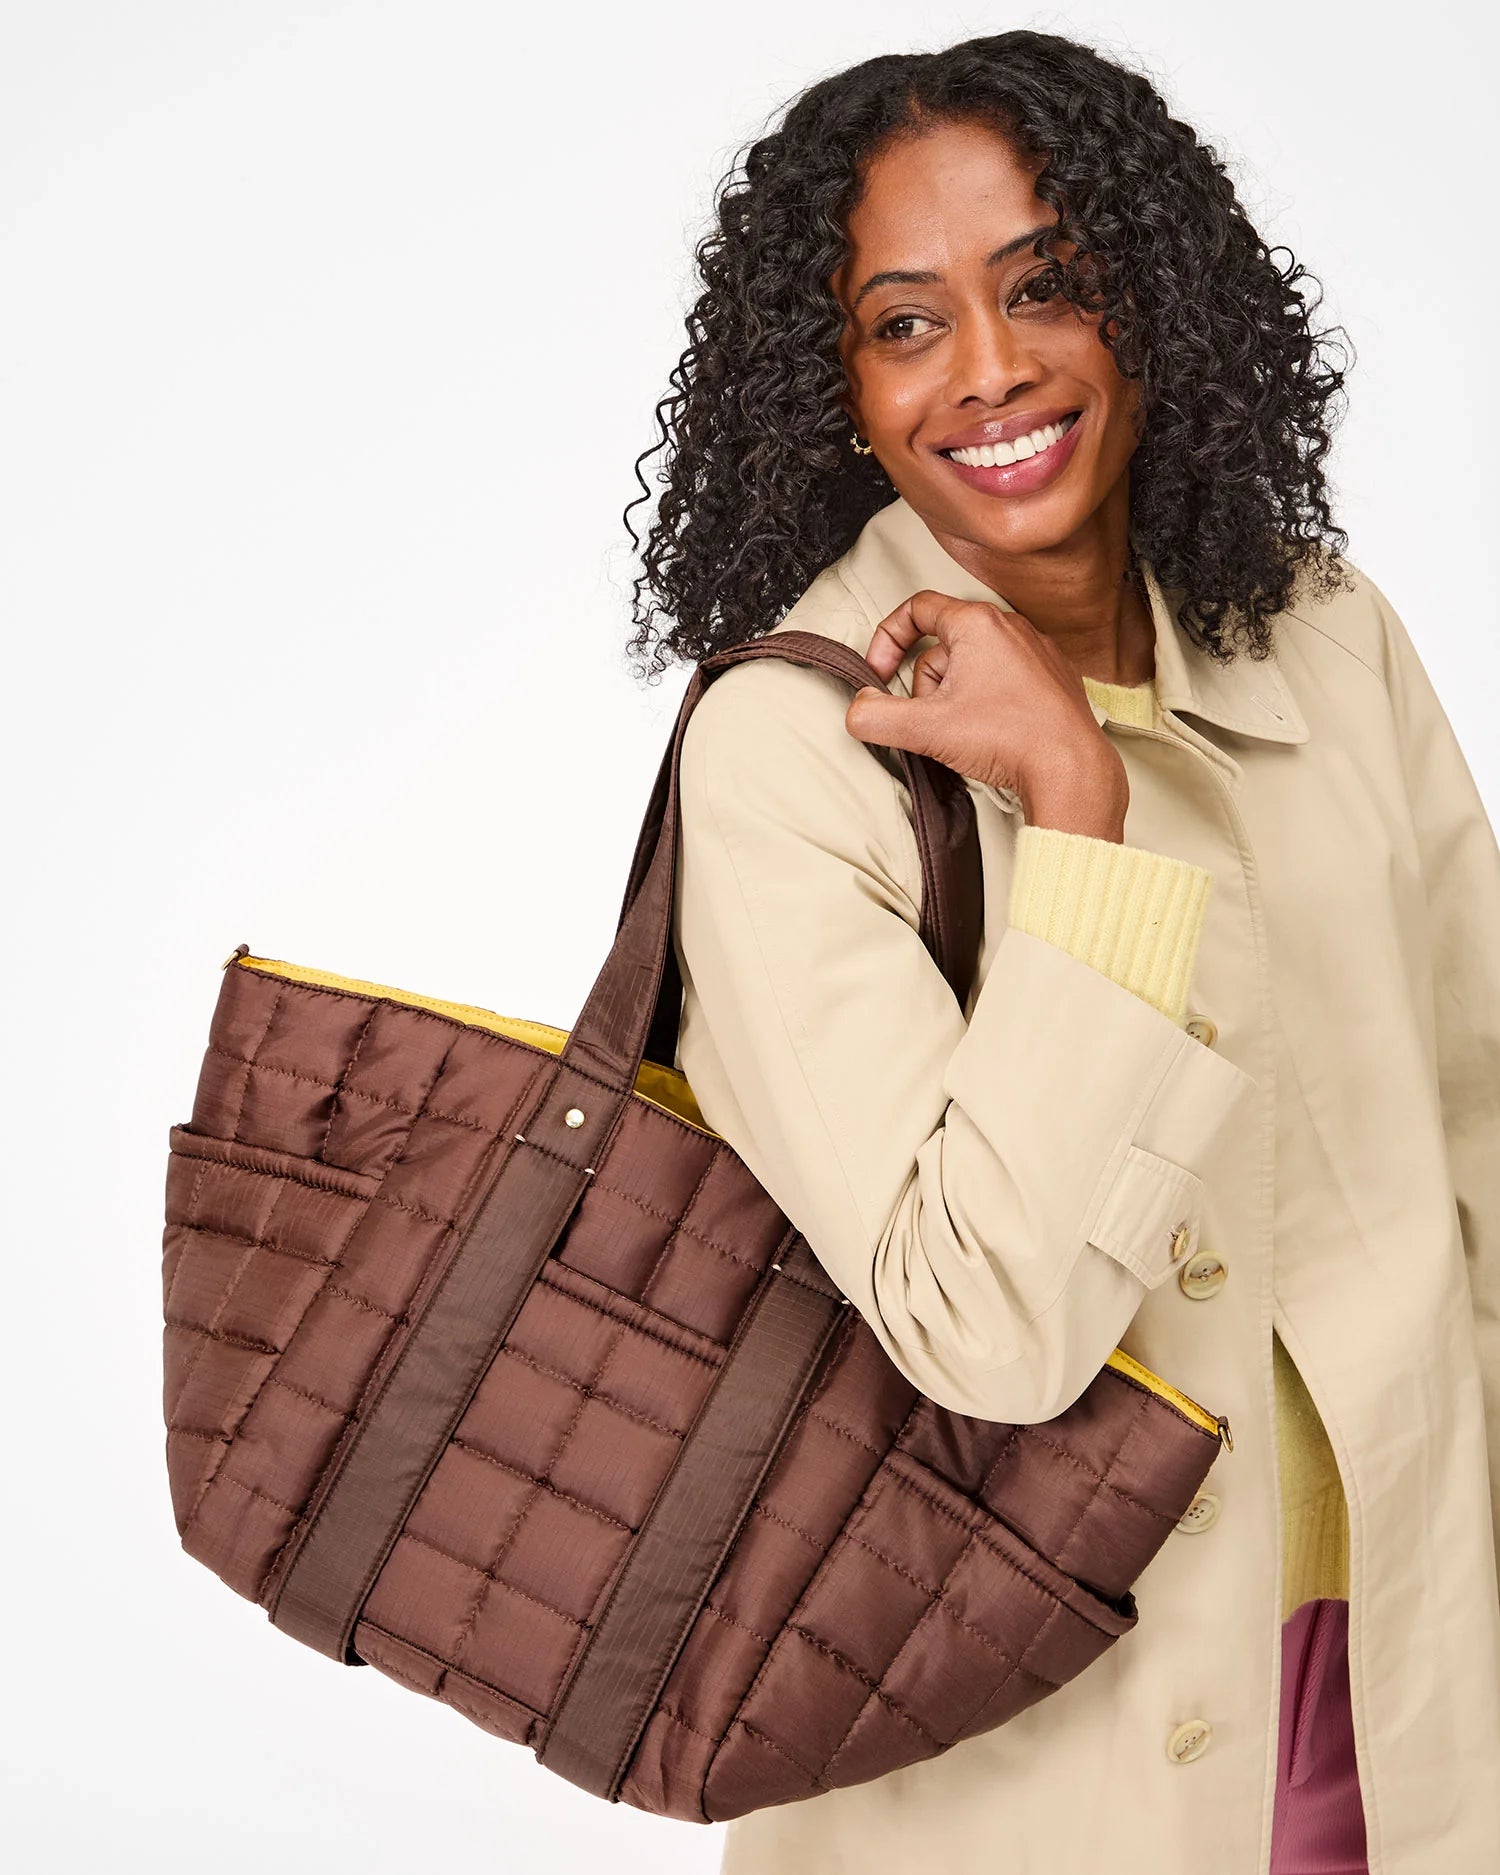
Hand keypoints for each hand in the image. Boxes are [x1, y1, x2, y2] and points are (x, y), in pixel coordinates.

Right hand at [844, 589, 1129, 835]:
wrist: (1070, 769)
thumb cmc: (1007, 739)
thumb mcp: (925, 730)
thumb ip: (875, 717)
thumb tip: (859, 709)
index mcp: (978, 624)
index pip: (917, 609)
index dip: (887, 639)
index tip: (879, 675)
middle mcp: (1011, 627)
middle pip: (944, 645)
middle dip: (927, 685)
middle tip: (933, 720)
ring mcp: (1037, 650)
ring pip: (974, 665)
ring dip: (957, 696)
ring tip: (969, 732)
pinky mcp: (1054, 676)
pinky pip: (1005, 679)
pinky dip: (989, 701)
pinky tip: (994, 732)